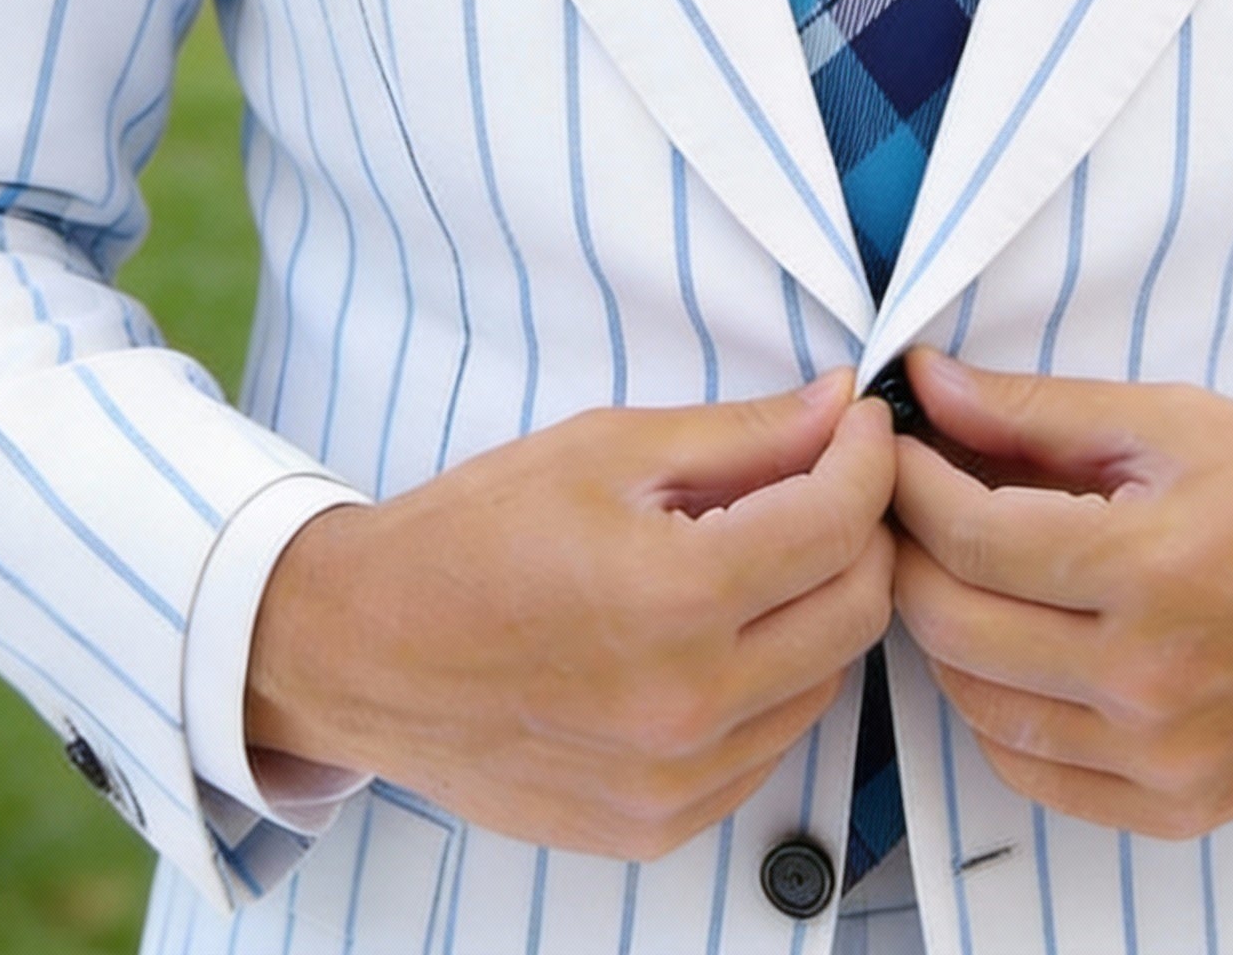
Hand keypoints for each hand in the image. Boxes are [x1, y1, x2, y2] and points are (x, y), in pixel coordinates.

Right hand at [246, 373, 896, 858]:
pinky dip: (772, 681)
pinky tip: (721, 633)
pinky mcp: (658, 824)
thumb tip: (837, 408)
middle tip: (827, 481)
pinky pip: (770, 747)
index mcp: (674, 594)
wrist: (363, 649)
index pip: (839, 521)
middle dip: (863, 529)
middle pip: (858, 608)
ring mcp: (676, 780)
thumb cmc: (470, 537)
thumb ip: (740, 434)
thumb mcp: (605, 449)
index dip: (869, 457)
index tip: (860, 426)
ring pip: (826, 681)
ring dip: (820, 607)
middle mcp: (687, 703)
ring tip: (762, 555)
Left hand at [890, 349, 1232, 839]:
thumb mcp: (1173, 421)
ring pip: (979, 706)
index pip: (971, 538)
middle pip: (955, 626)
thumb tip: (927, 384)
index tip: (893, 447)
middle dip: (907, 552)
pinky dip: (995, 713)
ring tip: (953, 569)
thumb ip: (1037, 410)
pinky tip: (1005, 652)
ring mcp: (1165, 756)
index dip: (909, 485)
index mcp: (1153, 569)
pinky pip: (1035, 773)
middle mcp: (1153, 679)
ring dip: (942, 632)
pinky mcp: (1180, 806)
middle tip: (904, 504)